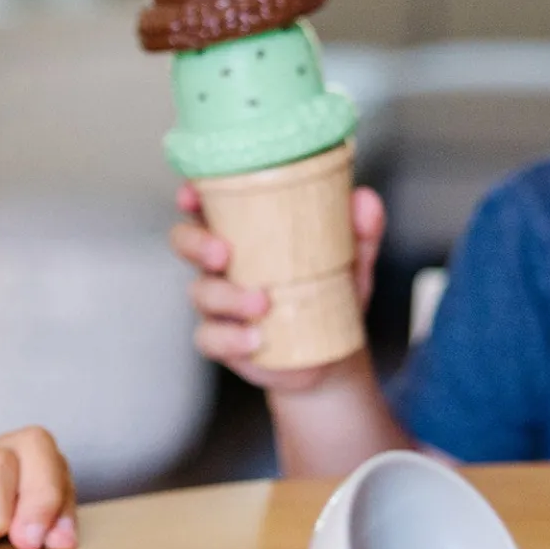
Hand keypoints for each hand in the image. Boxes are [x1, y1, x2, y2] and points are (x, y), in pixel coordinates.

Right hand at [168, 183, 386, 393]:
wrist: (331, 355)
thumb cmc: (329, 295)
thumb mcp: (350, 260)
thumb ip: (359, 230)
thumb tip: (364, 200)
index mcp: (243, 234)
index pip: (206, 206)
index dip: (191, 196)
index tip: (192, 193)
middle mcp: (222, 266)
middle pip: (185, 243)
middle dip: (196, 243)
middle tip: (224, 252)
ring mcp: (219, 306)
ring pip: (200, 293)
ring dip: (226, 296)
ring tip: (262, 304)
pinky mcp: (224, 342)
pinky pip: (210, 338)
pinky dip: (230, 339)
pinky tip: (256, 340)